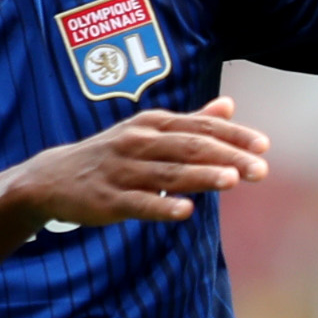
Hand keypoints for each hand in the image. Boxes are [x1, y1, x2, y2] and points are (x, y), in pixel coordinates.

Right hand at [2, 97, 268, 228]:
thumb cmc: (113, 155)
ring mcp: (122, 171)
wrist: (53, 178)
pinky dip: (162, 206)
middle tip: (261, 169)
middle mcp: (138, 142)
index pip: (200, 127)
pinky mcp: (108, 199)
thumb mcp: (148, 131)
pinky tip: (186, 212)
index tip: (264, 145)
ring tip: (233, 180)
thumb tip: (230, 105)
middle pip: (190, 147)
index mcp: (152, 124)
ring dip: (202, 176)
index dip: (233, 135)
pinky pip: (139, 203)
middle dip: (228, 157)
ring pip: (168, 173)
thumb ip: (191, 121)